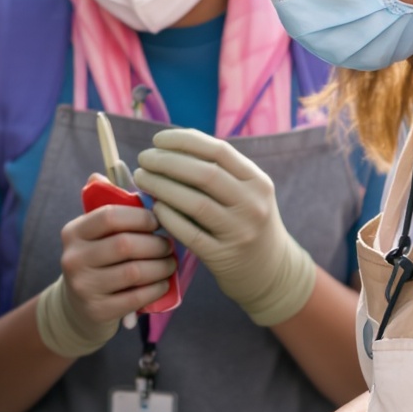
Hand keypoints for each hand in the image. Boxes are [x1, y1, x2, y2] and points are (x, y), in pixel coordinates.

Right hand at [33, 192, 175, 356]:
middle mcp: (73, 258)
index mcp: (73, 232)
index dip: (140, 216)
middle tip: (169, 245)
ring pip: (134, 272)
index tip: (158, 220)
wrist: (78, 307)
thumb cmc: (97, 260)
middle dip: (155, 244)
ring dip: (160, 266)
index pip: (109, 216)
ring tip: (169, 262)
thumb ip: (107, 203)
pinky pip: (136, 297)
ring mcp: (83, 286)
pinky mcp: (97, 310)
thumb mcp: (94, 234)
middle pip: (125, 244)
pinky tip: (163, 283)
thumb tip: (111, 169)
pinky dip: (156, 289)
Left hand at [133, 128, 316, 326]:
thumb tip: (169, 147)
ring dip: (162, 186)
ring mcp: (239, 232)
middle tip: (143, 159)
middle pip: (205, 174)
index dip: (184, 140)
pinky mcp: (223, 256)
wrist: (270, 271)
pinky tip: (155, 207)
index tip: (158, 139)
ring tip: (142, 178)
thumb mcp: (246, 193)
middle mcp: (252, 204)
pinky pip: (190, 233)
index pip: (219, 151)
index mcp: (257, 181)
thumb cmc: (246, 222)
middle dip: (167, 162)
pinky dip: (169, 217)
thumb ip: (218, 171)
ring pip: (195, 203)